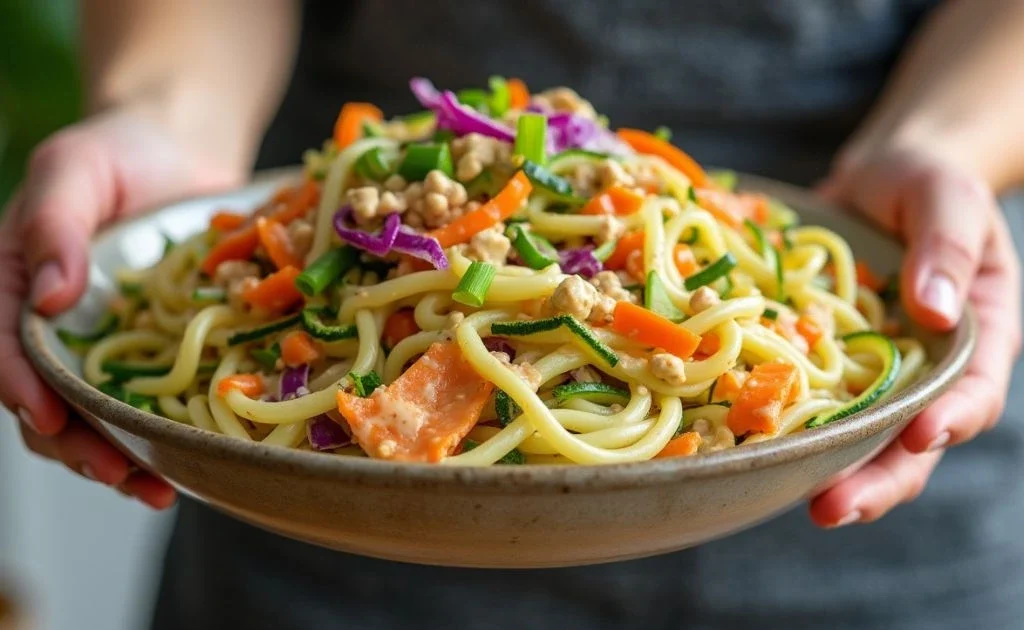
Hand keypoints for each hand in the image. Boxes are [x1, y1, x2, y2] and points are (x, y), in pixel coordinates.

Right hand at [0, 102, 242, 507]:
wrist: (182, 153)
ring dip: (116, 456)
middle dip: (75, 445)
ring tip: (155, 490)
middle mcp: (49, 325)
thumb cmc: (120, 152)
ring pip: (90, 414)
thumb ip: (55, 224)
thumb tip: (49, 296)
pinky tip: (187, 462)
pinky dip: (158, 434)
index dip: (19, 388)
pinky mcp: (147, 349)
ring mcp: (98, 342)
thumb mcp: (75, 169)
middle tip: (119, 474)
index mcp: (11, 284)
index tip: (50, 419)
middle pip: (43, 398)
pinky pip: (144, 400)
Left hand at [808, 147, 1021, 526]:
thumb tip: (935, 310)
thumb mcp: (948, 199)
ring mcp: (871, 371)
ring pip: (853, 435)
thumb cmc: (928, 184)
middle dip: (875, 480)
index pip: (972, 391)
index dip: (951, 420)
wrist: (879, 179)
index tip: (920, 439)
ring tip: (787, 497)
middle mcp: (922, 369)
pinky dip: (778, 422)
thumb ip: (946, 248)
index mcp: (974, 337)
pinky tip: (743, 445)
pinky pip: (803, 397)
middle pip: (907, 439)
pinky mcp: (823, 361)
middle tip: (831, 508)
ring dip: (822, 469)